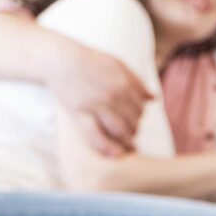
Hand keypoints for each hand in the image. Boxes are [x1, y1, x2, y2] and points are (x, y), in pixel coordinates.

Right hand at [47, 42, 148, 156]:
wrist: (61, 60)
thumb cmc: (91, 62)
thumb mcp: (118, 65)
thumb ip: (137, 82)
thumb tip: (155, 99)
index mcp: (124, 83)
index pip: (141, 108)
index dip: (140, 116)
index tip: (135, 119)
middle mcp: (113, 96)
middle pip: (133, 121)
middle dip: (135, 129)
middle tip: (132, 133)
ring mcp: (97, 106)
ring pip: (120, 131)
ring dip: (127, 140)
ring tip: (129, 145)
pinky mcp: (80, 114)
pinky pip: (96, 135)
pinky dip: (107, 147)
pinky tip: (116, 155)